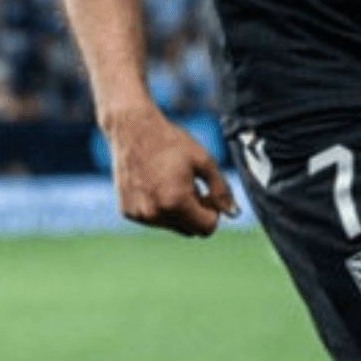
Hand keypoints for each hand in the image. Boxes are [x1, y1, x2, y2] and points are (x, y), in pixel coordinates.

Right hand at [103, 106, 239, 237]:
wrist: (133, 130)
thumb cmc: (171, 143)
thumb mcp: (204, 162)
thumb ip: (221, 190)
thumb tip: (233, 213)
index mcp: (176, 202)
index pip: (206, 229)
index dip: (212, 212)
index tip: (207, 193)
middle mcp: (155, 214)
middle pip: (189, 230)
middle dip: (196, 213)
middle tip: (192, 186)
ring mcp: (139, 215)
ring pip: (171, 226)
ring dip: (177, 211)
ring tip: (172, 182)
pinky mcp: (127, 212)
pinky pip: (153, 219)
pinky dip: (159, 208)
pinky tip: (155, 184)